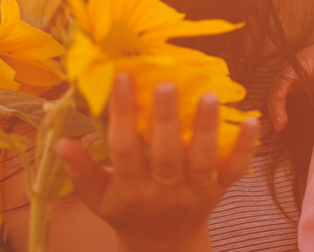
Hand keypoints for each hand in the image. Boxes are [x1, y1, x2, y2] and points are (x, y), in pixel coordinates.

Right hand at [56, 73, 258, 251]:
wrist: (164, 246)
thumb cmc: (127, 211)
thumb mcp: (99, 198)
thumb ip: (82, 171)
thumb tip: (60, 142)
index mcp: (130, 190)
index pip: (124, 149)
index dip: (122, 114)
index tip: (122, 77)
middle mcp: (163, 192)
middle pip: (165, 156)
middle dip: (166, 120)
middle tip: (167, 84)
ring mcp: (195, 193)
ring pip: (202, 161)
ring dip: (206, 129)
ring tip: (209, 96)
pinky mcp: (219, 192)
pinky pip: (234, 170)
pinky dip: (245, 148)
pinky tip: (252, 121)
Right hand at [268, 38, 313, 130]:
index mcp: (300, 62)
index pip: (287, 74)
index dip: (282, 85)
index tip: (279, 97)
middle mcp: (289, 69)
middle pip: (275, 86)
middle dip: (276, 105)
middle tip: (280, 123)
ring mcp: (287, 77)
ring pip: (273, 92)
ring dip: (274, 109)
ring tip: (279, 127)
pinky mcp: (289, 84)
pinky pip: (277, 95)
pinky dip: (277, 107)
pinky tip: (281, 121)